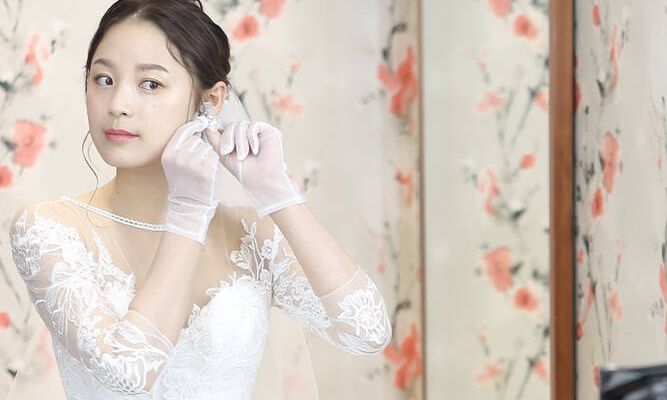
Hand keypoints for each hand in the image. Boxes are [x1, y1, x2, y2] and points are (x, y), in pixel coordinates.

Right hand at [161, 118, 221, 243]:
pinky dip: (214, 162)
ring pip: (207, 147)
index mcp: (168, 154)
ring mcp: (192, 163)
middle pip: (196, 139)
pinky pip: (214, 156)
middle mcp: (178, 157)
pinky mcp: (205, 170)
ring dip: (208, 154)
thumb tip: (196, 127)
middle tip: (197, 161)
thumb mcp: (174, 163)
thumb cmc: (184, 183)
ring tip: (201, 167)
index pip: (183, 131)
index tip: (201, 123)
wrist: (189, 205)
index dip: (194, 126)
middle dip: (200, 146)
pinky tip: (208, 171)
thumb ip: (181, 146)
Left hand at [203, 121, 303, 217]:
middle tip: (228, 151)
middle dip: (227, 138)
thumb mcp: (224, 154)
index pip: (225, 127)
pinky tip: (255, 150)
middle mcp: (247, 133)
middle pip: (231, 124)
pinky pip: (253, 126)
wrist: (260, 179)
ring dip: (240, 142)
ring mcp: (257, 131)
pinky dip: (251, 139)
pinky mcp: (267, 130)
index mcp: (237, 138)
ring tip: (243, 155)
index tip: (220, 144)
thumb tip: (206, 126)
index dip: (221, 133)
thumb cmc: (243, 170)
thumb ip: (215, 140)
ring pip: (241, 125)